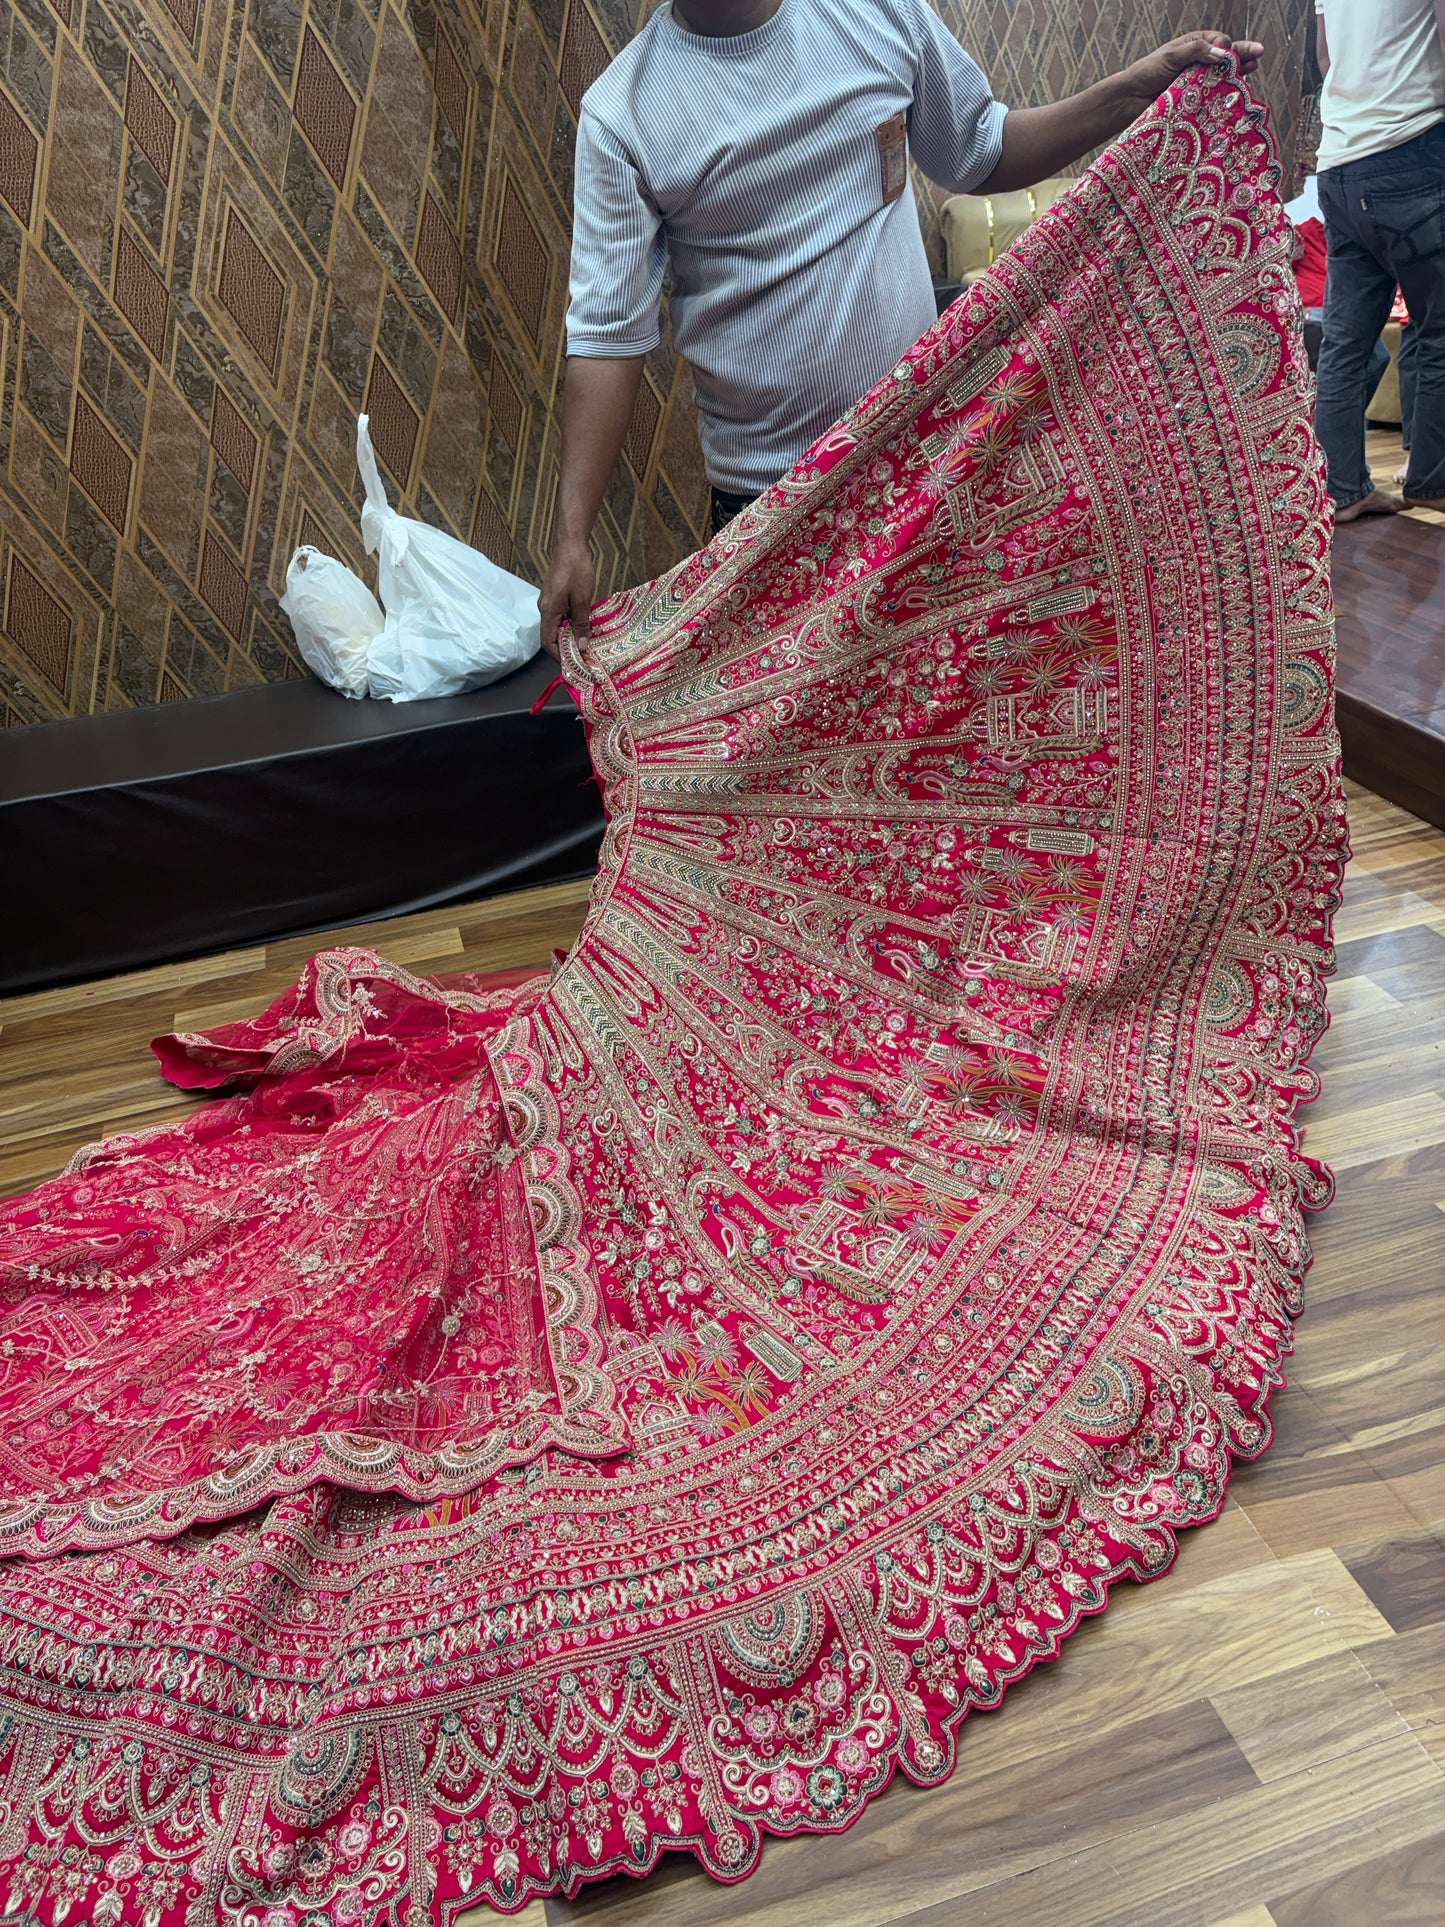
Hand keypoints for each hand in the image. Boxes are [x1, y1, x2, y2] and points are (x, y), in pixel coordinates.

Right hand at [538, 538, 594, 659]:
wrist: (571, 546)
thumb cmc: (576, 570)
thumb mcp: (582, 600)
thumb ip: (581, 624)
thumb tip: (581, 646)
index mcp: (548, 611)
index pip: (548, 642)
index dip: (558, 656)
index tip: (573, 664)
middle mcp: (545, 608)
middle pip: (551, 636)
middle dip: (565, 649)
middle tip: (583, 657)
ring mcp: (549, 602)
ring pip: (557, 627)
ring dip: (569, 636)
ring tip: (585, 644)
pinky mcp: (555, 597)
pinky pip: (561, 617)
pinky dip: (570, 625)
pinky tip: (584, 626)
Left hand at [1130, 31, 1263, 101]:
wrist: (1130, 99)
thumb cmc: (1147, 72)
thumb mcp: (1171, 56)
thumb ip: (1196, 51)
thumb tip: (1222, 52)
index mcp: (1195, 45)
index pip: (1220, 42)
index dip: (1225, 47)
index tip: (1226, 54)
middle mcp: (1200, 62)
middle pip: (1228, 56)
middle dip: (1244, 55)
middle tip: (1258, 55)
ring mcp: (1199, 81)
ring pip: (1225, 76)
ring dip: (1239, 74)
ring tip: (1253, 70)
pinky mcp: (1197, 99)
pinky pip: (1215, 95)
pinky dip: (1227, 94)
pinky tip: (1238, 94)